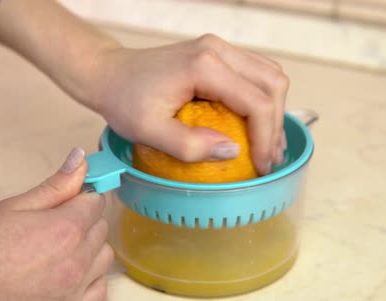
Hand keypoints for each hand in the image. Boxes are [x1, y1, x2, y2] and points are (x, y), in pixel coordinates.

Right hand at [0, 148, 112, 300]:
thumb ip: (54, 185)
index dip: (81, 196)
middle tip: (52, 223)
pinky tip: (70, 270)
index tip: (68, 199)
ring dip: (90, 247)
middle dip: (83, 219)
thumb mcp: (12, 207)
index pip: (95, 201)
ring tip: (59, 247)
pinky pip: (99, 288)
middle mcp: (77, 259)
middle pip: (100, 227)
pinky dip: (91, 276)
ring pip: (104, 256)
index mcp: (65, 228)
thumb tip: (81, 160)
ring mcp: (75, 288)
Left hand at [83, 34, 288, 174]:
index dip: (266, 138)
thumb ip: (189, 145)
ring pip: (269, 75)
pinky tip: (255, 125)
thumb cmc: (123, 100)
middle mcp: (217, 49)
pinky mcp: (217, 54)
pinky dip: (263, 100)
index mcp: (204, 65)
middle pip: (272, 83)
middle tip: (268, 159)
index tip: (261, 167)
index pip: (256, 101)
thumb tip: (233, 152)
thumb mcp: (148, 131)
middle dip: (276, 125)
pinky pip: (255, 73)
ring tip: (267, 146)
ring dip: (274, 111)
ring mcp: (219, 48)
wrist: (109, 73)